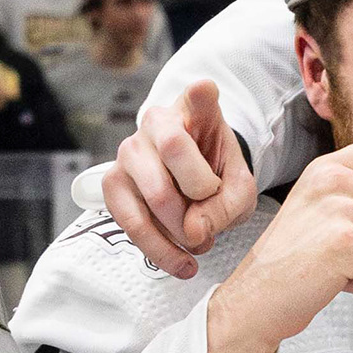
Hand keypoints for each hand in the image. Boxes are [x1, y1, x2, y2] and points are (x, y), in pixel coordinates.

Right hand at [109, 77, 259, 278]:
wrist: (193, 186)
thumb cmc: (217, 176)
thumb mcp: (240, 188)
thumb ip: (228, 205)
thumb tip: (193, 230)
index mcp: (196, 110)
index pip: (198, 95)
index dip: (200, 93)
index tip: (204, 89)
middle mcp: (157, 120)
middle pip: (174, 150)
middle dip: (200, 199)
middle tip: (212, 226)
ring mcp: (129, 148)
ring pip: (153, 194)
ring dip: (180, 233)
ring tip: (199, 248)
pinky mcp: (112, 182)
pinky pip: (130, 221)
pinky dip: (159, 249)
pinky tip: (180, 263)